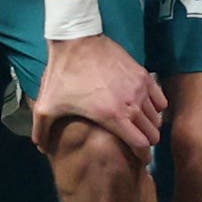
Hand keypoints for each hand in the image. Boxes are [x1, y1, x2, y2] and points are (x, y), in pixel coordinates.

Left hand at [32, 32, 163, 163]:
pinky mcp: (144, 75)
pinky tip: (145, 108)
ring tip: (140, 127)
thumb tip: (40, 148)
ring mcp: (141, 89)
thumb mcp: (46, 104)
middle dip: (147, 142)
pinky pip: (160, 99)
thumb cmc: (64, 74)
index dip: (141, 156)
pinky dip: (156, 108)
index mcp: (113, 116)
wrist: (78, 40)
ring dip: (151, 125)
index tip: (138, 160)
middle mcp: (133, 105)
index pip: (141, 145)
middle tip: (138, 144)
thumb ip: (42, 130)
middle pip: (153, 134)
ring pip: (157, 117)